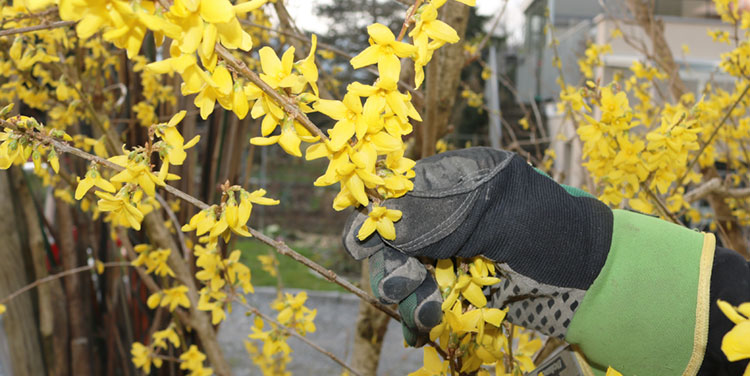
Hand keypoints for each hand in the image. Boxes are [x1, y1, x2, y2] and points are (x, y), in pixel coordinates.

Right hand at [342, 147, 613, 344]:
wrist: (593, 281)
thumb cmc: (554, 234)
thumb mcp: (497, 217)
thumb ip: (436, 219)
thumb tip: (372, 222)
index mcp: (455, 179)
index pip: (397, 192)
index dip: (380, 219)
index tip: (374, 246)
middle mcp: (445, 212)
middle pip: (392, 235)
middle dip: (392, 263)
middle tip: (406, 285)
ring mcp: (449, 250)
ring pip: (401, 270)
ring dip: (406, 293)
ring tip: (425, 313)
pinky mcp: (455, 284)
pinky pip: (419, 297)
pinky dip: (415, 313)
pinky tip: (420, 326)